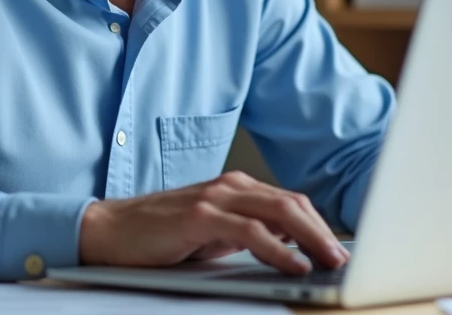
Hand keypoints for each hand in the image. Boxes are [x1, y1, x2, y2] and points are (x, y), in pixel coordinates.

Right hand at [78, 171, 350, 273]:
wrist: (108, 231)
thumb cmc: (159, 236)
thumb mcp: (213, 235)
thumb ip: (248, 235)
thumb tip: (291, 248)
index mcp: (236, 189)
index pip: (290, 203)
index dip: (319, 226)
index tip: (339, 250)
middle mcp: (230, 186)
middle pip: (292, 204)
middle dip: (323, 232)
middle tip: (343, 259)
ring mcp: (215, 198)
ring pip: (279, 212)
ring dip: (311, 239)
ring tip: (329, 262)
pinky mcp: (200, 216)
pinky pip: (251, 232)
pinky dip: (278, 249)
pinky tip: (294, 264)